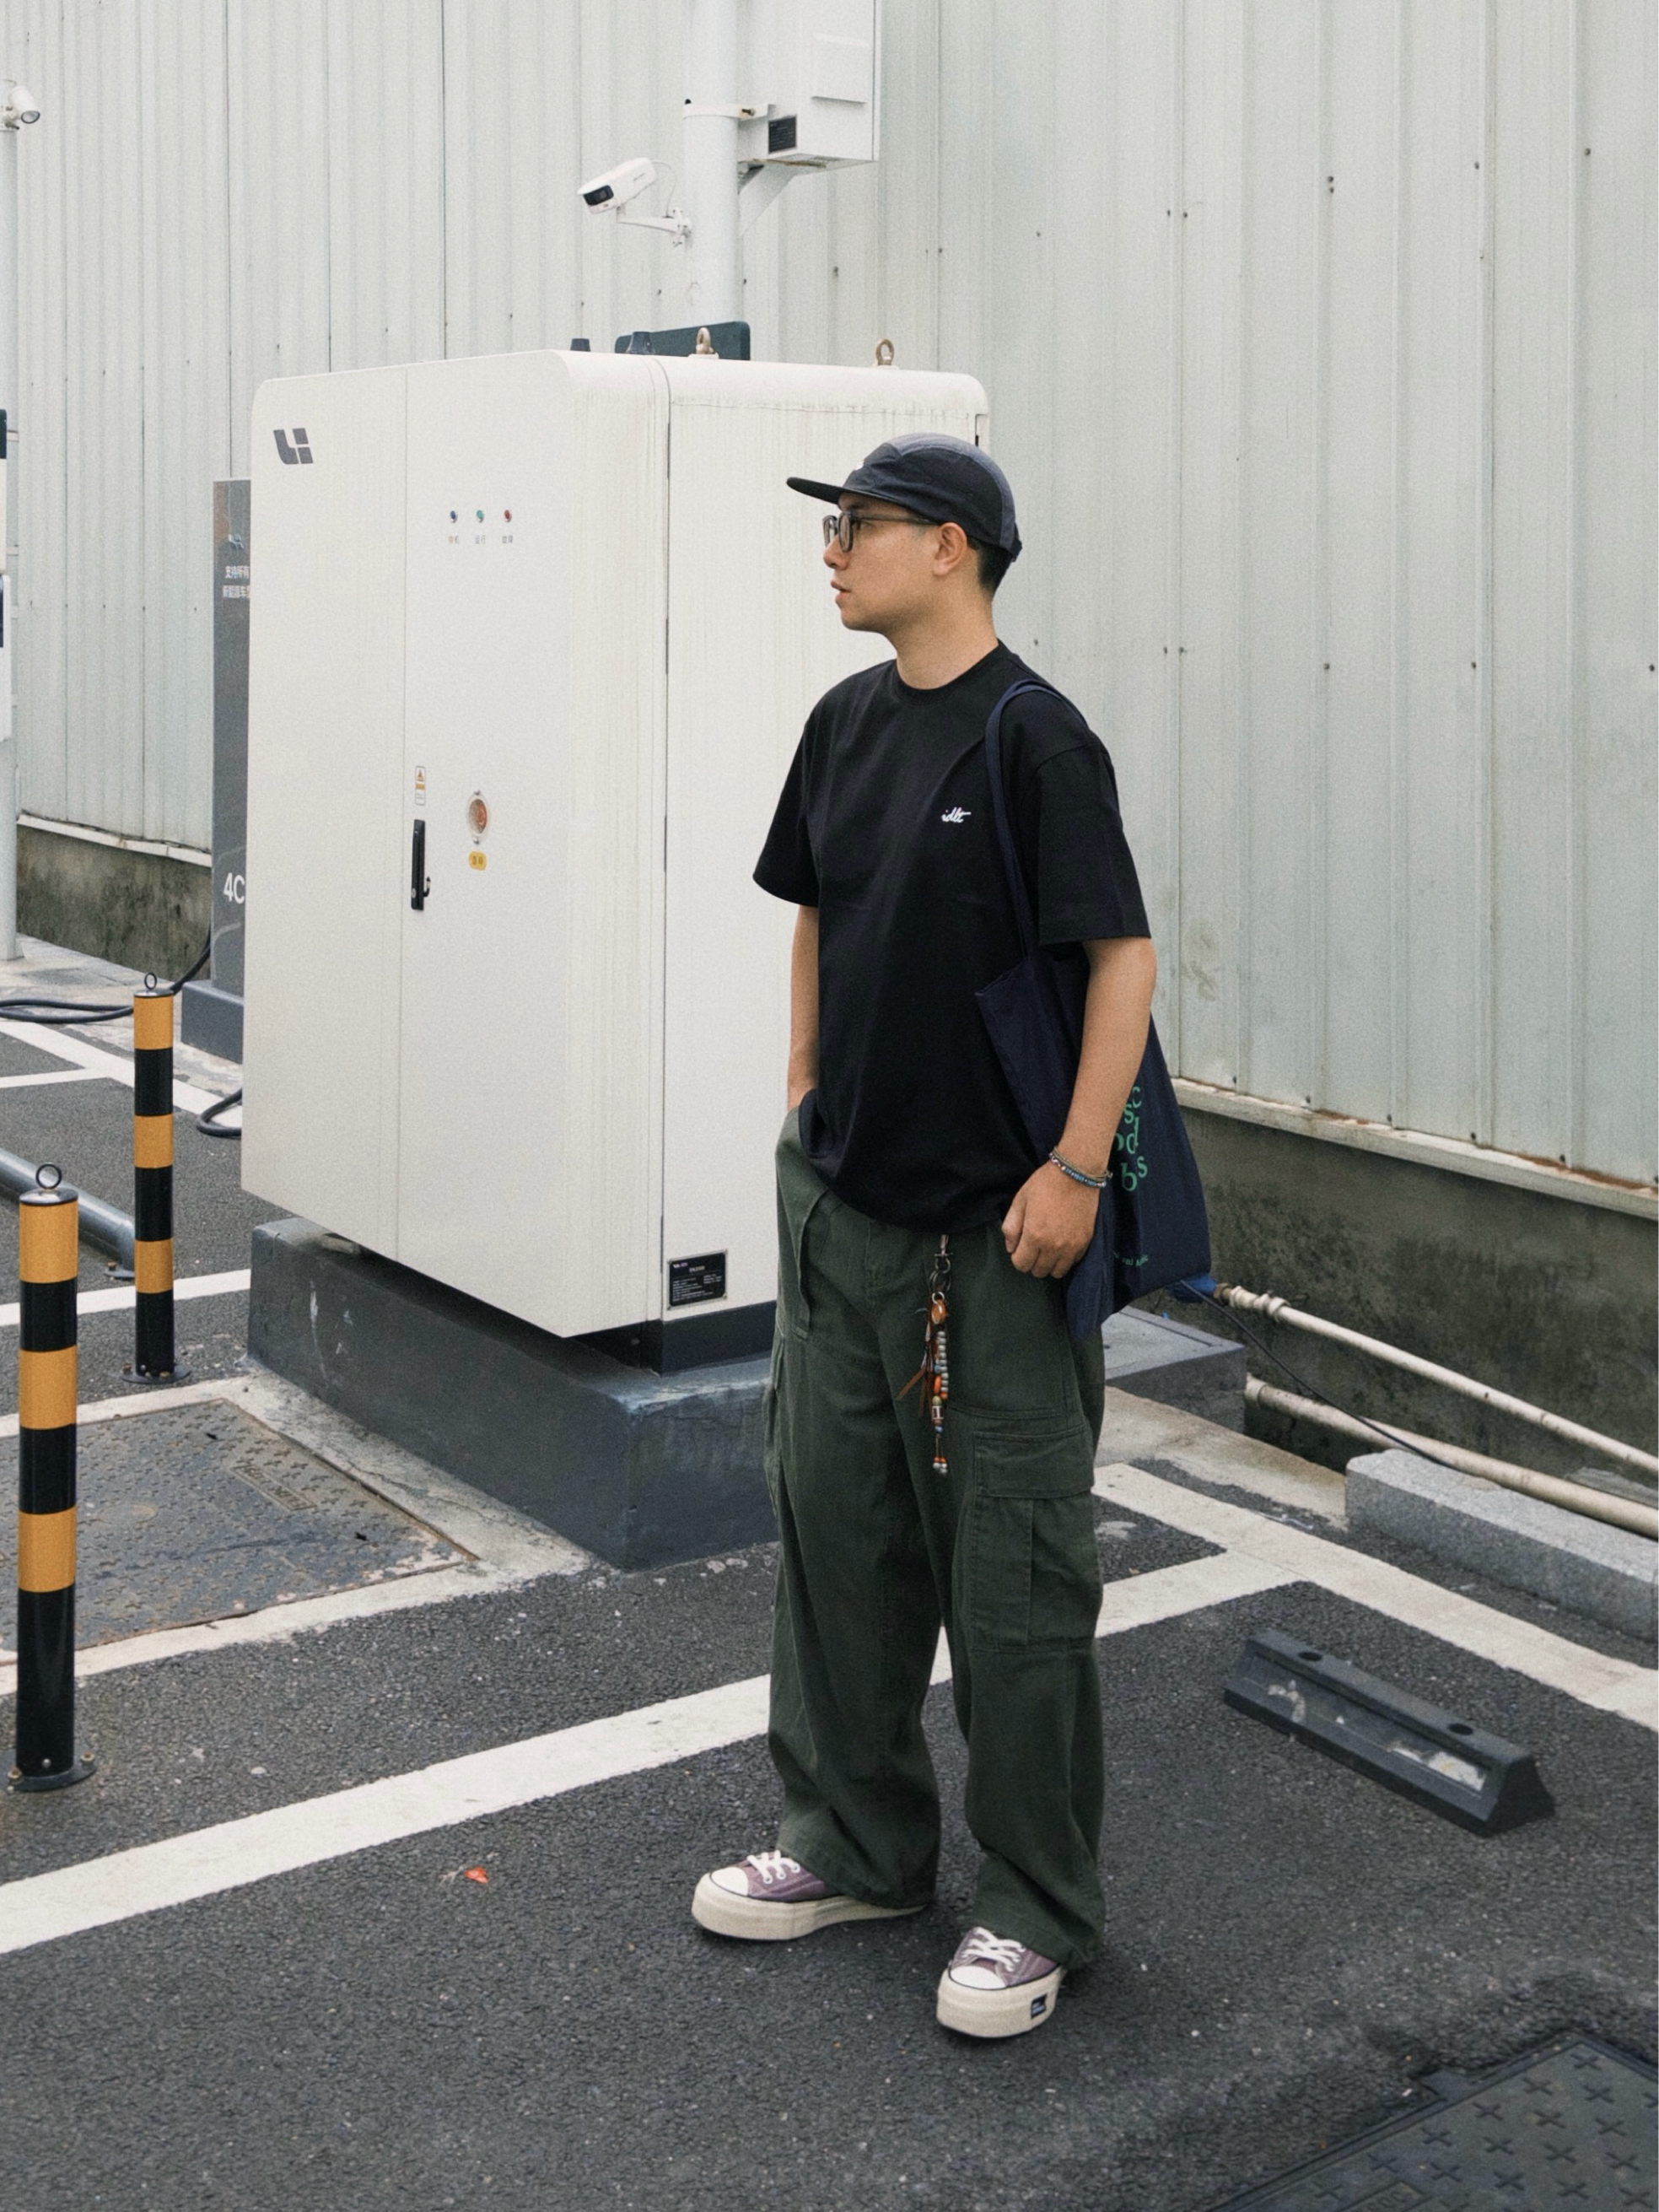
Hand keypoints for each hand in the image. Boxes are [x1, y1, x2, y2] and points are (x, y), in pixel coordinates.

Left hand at [1002, 1163, 1099, 1277]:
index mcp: (1034, 1236)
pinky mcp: (1085, 1242)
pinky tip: (1062, 1244)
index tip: (1021, 1247)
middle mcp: (1053, 1247)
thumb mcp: (1020, 1201)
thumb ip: (1011, 1227)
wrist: (1076, 1174)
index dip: (1018, 1257)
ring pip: (1057, 1272)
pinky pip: (1073, 1262)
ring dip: (1050, 1264)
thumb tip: (1010, 1248)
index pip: (1021, 1265)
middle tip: (1034, 1246)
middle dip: (1032, 1262)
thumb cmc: (1045, 1184)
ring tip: (1048, 1248)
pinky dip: (1066, 1258)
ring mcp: (1071, 1247)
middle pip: (1039, 1271)